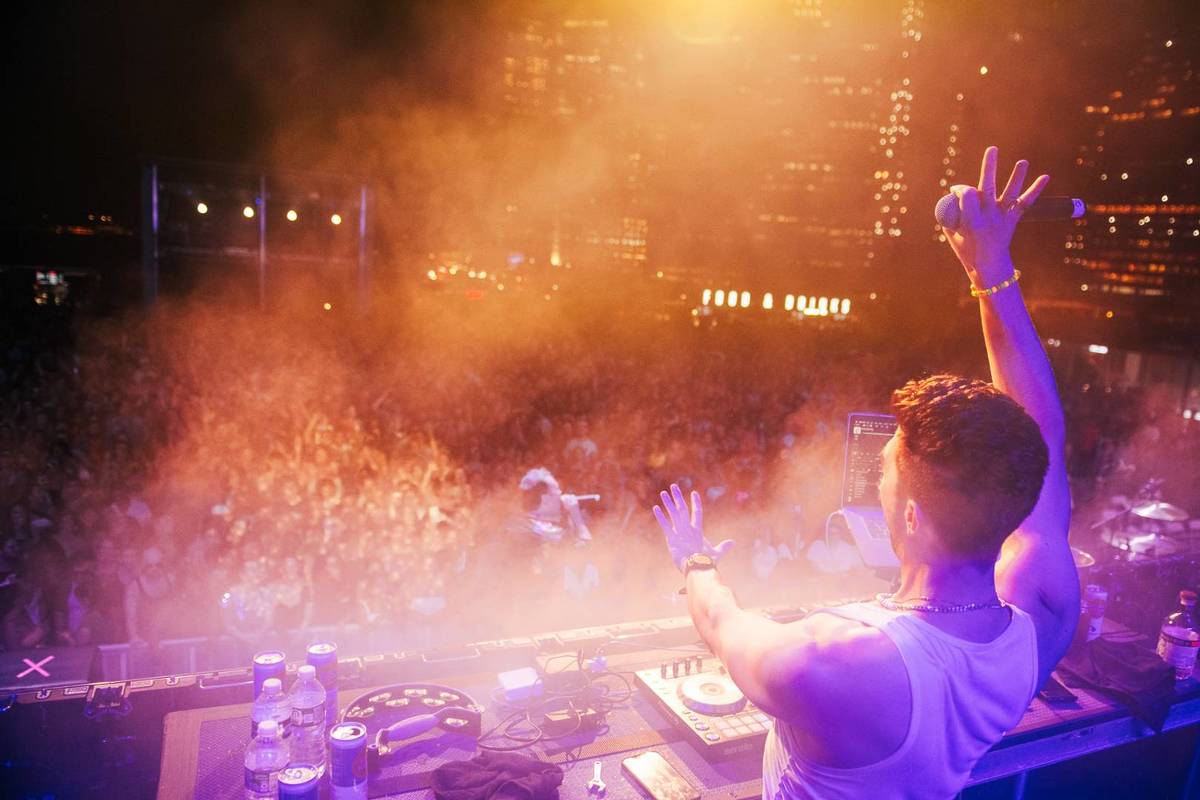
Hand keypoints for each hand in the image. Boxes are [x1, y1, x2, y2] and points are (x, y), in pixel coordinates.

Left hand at [653, 483, 733, 570]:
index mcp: (698, 531)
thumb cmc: (707, 563)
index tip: (694, 493)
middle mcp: (688, 529)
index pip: (697, 513)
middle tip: (673, 486)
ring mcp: (680, 533)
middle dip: (678, 497)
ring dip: (668, 503)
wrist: (699, 569)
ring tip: (663, 493)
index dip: (696, 503)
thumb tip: (733, 543)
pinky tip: (655, 508)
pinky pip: (665, 526)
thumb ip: (724, 547)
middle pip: (682, 509)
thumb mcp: (717, 553)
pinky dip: (660, 517)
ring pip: (673, 514)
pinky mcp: (672, 540)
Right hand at [944, 146, 1049, 285]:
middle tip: (993, 148)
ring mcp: (1002, 217)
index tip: (955, 190)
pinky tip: (1045, 177)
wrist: (987, 265)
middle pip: (988, 187)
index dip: (960, 188)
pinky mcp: (1013, 219)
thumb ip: (951, 213)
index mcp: (971, 221)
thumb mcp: (952, 233)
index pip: (967, 195)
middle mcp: (988, 217)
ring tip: (1023, 162)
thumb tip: (955, 194)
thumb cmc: (965, 248)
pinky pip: (1025, 203)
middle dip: (989, 167)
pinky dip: (1035, 190)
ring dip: (1017, 176)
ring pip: (1010, 193)